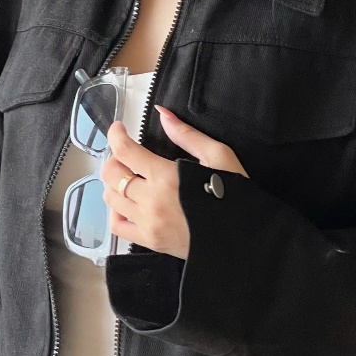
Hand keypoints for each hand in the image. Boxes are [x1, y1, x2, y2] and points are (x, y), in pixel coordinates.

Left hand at [100, 104, 248, 258]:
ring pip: (111, 198)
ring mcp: (148, 224)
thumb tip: (163, 114)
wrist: (244, 237)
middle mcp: (151, 201)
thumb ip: (187, 135)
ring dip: (115, 184)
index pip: (124, 151)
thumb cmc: (235, 196)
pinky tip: (128, 204)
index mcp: (166, 177)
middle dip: (114, 159)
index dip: (116, 135)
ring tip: (130, 179)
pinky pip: (117, 226)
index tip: (119, 129)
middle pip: (112, 174)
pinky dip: (116, 212)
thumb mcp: (218, 157)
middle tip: (127, 156)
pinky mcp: (150, 241)